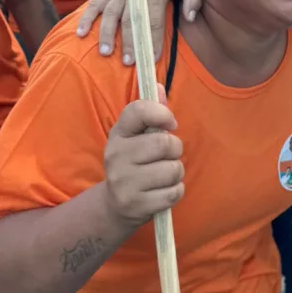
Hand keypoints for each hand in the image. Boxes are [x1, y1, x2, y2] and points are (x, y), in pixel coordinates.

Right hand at [76, 0, 201, 63]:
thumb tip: (191, 17)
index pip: (154, 20)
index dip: (153, 39)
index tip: (152, 58)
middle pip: (130, 20)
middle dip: (129, 42)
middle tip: (129, 62)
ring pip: (110, 14)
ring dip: (107, 34)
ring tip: (106, 52)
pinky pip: (94, 5)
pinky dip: (86, 19)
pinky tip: (81, 34)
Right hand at [104, 88, 183, 228]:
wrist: (115, 205)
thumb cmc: (134, 163)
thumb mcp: (137, 137)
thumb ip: (151, 112)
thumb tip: (160, 87)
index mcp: (118, 133)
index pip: (139, 111)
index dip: (162, 113)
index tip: (170, 124)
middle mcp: (116, 156)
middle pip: (165, 143)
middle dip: (176, 149)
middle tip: (168, 155)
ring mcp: (124, 182)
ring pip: (173, 169)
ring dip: (176, 172)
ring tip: (164, 175)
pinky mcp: (136, 205)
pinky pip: (174, 192)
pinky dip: (176, 191)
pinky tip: (162, 191)